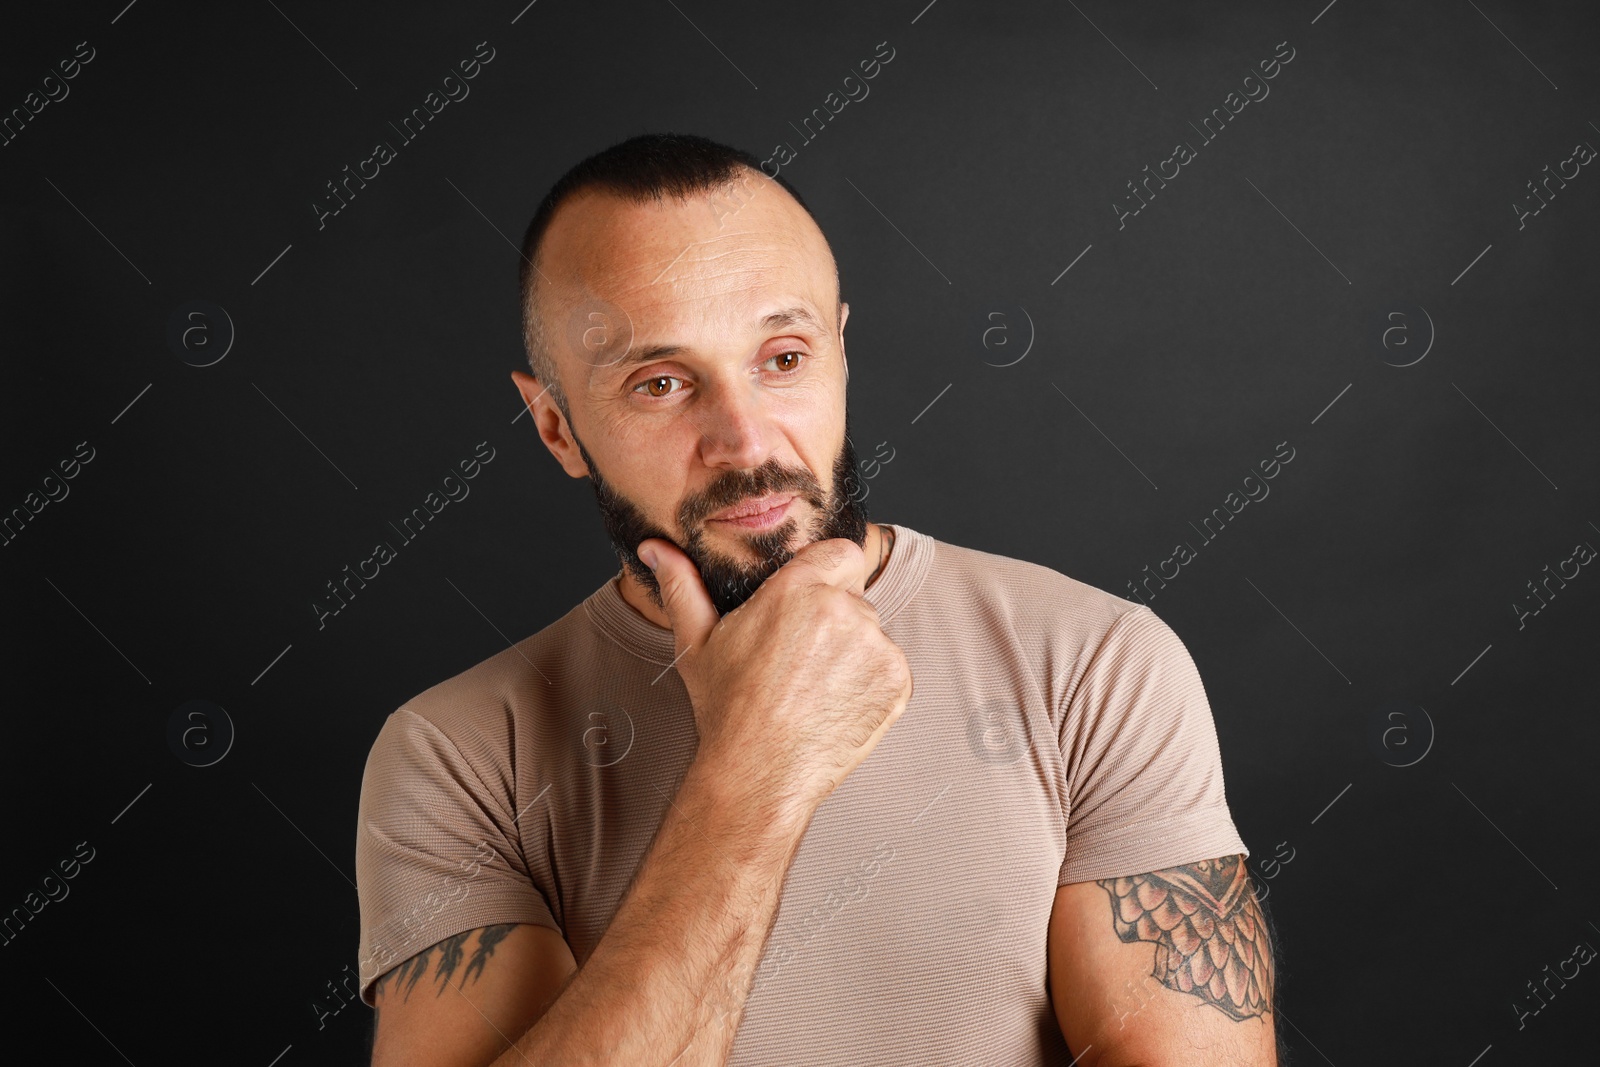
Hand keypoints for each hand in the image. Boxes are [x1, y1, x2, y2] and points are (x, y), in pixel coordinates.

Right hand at [638, 534, 913, 820]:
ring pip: (872, 631)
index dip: (826, 573)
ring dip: (853, 650)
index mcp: (797, 590)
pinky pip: (890, 666)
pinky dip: (871, 683)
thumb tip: (654, 549)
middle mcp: (842, 610)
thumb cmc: (726, 710)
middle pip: (853, 595)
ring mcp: (875, 646)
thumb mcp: (696, 643)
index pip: (840, 552)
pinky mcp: (897, 680)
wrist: (760, 774)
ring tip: (814, 687)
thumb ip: (681, 585)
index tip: (809, 603)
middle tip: (800, 658)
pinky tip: (834, 705)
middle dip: (833, 617)